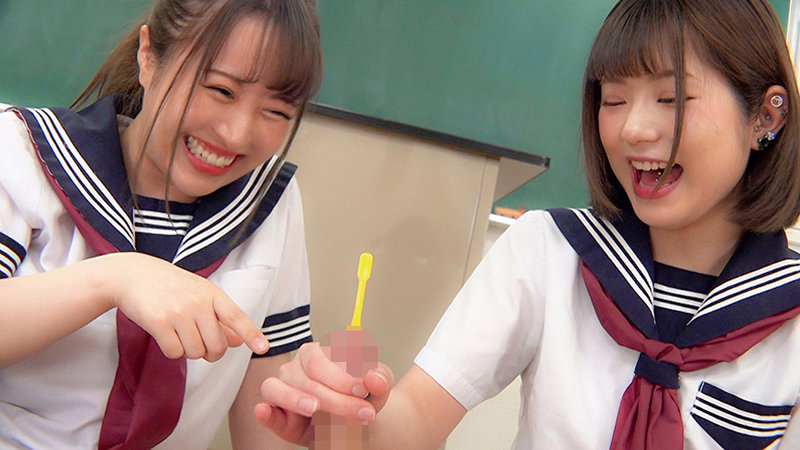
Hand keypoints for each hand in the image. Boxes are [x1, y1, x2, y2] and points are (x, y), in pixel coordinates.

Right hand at [99, 252, 268, 360]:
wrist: (132, 275)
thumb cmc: (170, 286)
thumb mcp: (199, 294)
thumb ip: (219, 318)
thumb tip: (238, 342)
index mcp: (212, 294)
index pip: (236, 317)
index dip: (251, 334)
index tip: (264, 348)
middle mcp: (198, 302)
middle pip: (217, 346)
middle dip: (210, 353)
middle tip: (199, 344)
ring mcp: (178, 312)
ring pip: (195, 353)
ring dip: (188, 351)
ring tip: (178, 333)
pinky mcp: (158, 322)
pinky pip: (174, 353)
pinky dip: (171, 351)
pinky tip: (165, 335)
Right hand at [254, 341, 393, 445]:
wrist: (356, 423)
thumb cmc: (362, 398)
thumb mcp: (377, 388)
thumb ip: (380, 380)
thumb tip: (373, 379)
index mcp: (319, 352)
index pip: (323, 358)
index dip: (342, 375)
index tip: (363, 391)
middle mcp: (297, 366)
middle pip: (307, 377)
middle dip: (336, 398)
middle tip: (362, 413)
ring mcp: (282, 387)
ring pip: (278, 388)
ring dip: (295, 398)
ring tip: (315, 408)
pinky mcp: (276, 412)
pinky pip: (266, 410)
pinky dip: (265, 412)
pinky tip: (264, 411)